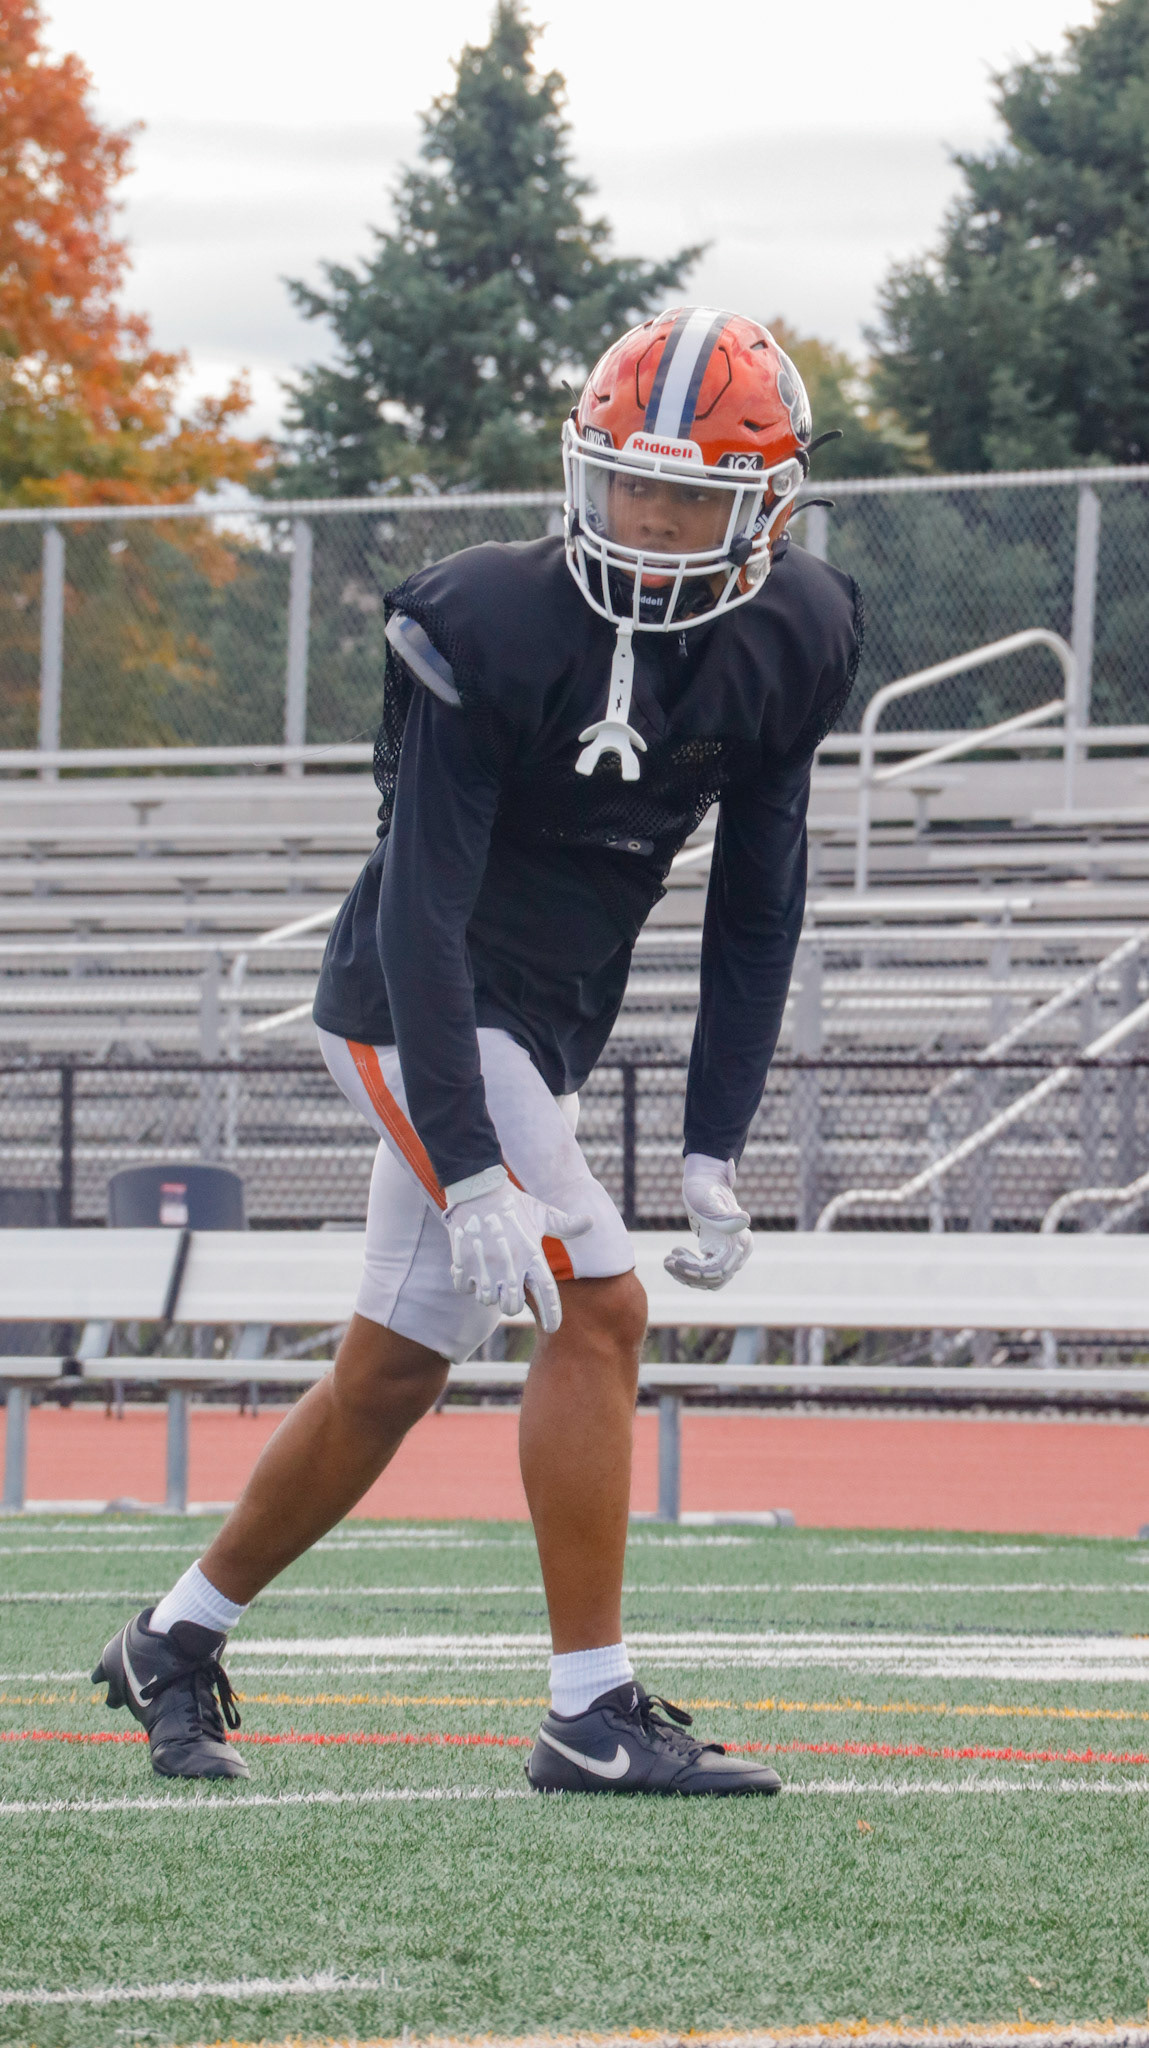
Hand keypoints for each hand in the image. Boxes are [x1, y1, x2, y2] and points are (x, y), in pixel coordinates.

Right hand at [443, 1166, 590, 1333]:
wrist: (476, 1187)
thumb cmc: (512, 1203)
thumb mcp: (541, 1213)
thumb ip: (564, 1225)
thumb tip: (591, 1222)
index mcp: (532, 1254)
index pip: (547, 1293)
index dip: (552, 1314)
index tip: (554, 1328)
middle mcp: (509, 1264)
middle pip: (511, 1307)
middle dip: (511, 1304)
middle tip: (508, 1289)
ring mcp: (484, 1265)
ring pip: (486, 1300)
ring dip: (488, 1293)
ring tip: (488, 1275)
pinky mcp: (462, 1262)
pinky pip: (463, 1288)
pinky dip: (466, 1283)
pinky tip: (470, 1268)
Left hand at [663, 1154, 751, 1291]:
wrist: (703, 1182)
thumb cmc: (705, 1190)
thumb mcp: (710, 1203)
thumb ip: (726, 1216)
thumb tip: (745, 1220)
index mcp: (741, 1241)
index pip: (720, 1269)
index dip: (697, 1270)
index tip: (675, 1260)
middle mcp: (740, 1252)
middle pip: (715, 1279)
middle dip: (688, 1274)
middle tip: (667, 1262)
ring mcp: (730, 1255)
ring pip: (709, 1280)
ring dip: (686, 1275)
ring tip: (667, 1261)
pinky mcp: (718, 1255)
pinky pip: (705, 1274)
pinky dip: (688, 1271)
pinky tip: (673, 1257)